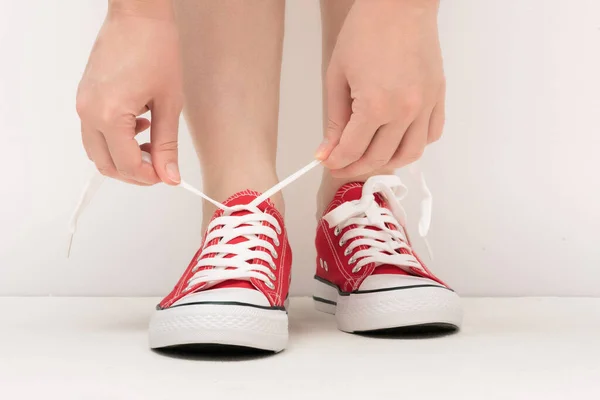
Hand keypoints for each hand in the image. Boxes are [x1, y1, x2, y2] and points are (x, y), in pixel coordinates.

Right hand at [76, 1, 182, 184]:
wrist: (137, 15)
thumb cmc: (154, 48)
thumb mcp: (169, 102)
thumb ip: (167, 144)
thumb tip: (168, 173)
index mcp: (109, 115)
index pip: (126, 165)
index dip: (149, 177)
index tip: (166, 176)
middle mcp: (89, 112)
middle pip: (106, 164)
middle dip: (134, 173)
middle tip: (159, 167)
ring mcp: (83, 104)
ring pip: (98, 151)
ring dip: (123, 157)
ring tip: (150, 144)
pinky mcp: (85, 97)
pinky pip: (94, 132)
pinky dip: (114, 140)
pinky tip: (138, 126)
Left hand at [317, 0, 444, 177]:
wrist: (400, 5)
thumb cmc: (366, 32)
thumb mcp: (338, 76)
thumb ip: (334, 119)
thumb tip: (328, 149)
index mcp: (376, 106)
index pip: (353, 150)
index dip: (336, 161)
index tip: (327, 162)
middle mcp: (405, 111)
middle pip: (379, 157)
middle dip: (355, 166)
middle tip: (342, 164)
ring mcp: (426, 106)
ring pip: (410, 153)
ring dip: (387, 162)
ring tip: (369, 158)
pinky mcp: (438, 97)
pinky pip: (432, 134)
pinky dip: (415, 145)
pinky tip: (398, 141)